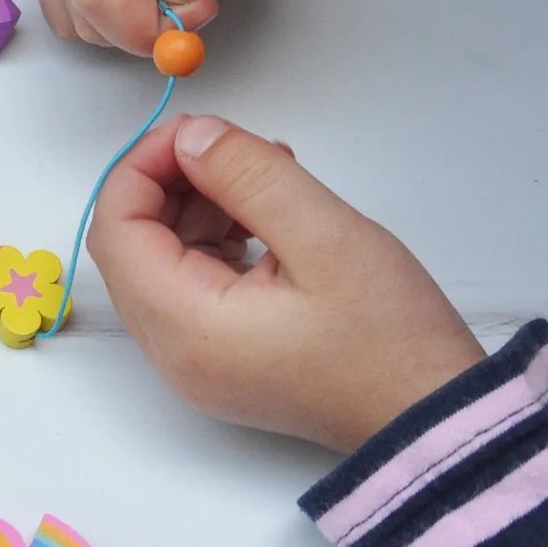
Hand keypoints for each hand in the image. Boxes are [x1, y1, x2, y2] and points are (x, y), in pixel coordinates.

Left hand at [86, 115, 487, 452]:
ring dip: (196, 207)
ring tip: (264, 173)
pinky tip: (266, 215)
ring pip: (161, 263)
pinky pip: (192, 286)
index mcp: (188, 327)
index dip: (143, 166)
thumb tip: (192, 137)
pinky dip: (215, 239)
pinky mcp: (224, 361)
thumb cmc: (389, 340)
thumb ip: (247, 176)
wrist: (430, 415)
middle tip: (230, 145)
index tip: (193, 130)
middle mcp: (176, 354)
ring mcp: (198, 362)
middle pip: (132, 247)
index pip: (116, 230)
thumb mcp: (323, 234)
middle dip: (171, 182)